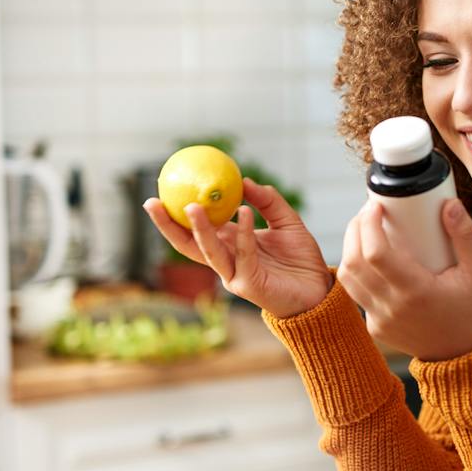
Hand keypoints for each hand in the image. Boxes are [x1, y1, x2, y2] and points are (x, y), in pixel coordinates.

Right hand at [143, 179, 331, 318]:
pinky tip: (243, 211)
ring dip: (199, 229)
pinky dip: (243, 233)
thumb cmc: (300, 259)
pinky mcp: (250, 284)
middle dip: (167, 226)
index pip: (195, 229)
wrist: (319, 290)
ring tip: (191, 207)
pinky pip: (244, 254)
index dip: (175, 214)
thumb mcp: (287, 221)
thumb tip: (245, 181)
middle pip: (188, 244)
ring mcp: (235, 274)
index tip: (160, 192)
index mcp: (229, 245)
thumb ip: (267, 201)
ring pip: (209, 251)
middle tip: (152, 202)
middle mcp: (226, 260)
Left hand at [337, 199, 471, 360]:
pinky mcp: (375, 327)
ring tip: (366, 231)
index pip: (376, 253)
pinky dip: (360, 271)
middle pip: (354, 261)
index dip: (368, 224)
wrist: (466, 356)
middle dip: (356, 229)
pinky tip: (374, 258)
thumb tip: (449, 204)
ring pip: (348, 277)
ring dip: (350, 248)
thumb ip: (467, 235)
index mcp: (416, 292)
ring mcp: (380, 320)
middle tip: (369, 212)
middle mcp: (392, 308)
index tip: (376, 206)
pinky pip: (357, 293)